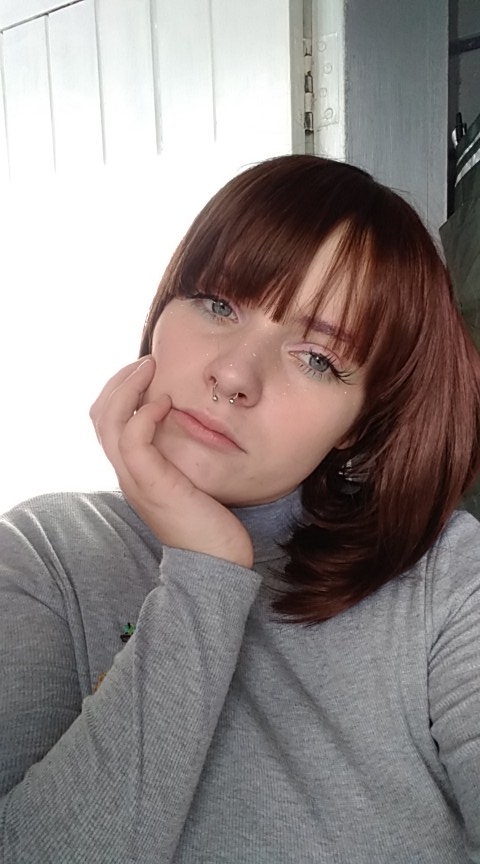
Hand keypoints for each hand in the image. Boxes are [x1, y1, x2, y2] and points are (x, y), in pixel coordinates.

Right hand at [90, 358, 253, 567]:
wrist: (217, 562)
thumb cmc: (210, 521)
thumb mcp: (190, 480)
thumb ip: (180, 457)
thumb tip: (188, 426)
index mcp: (133, 471)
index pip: (107, 423)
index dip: (120, 391)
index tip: (146, 371)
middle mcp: (126, 474)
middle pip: (100, 417)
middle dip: (120, 381)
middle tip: (147, 362)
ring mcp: (135, 480)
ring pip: (109, 423)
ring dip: (128, 389)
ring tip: (151, 369)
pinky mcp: (152, 485)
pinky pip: (133, 441)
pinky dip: (143, 415)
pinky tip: (165, 403)